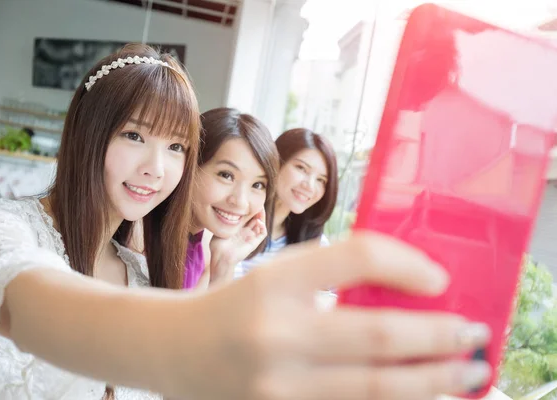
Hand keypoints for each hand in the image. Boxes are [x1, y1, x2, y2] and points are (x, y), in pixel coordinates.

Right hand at [174, 231, 490, 399]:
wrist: (176, 350)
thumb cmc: (235, 304)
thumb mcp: (276, 272)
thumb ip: (332, 271)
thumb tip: (408, 285)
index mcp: (274, 281)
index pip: (357, 258)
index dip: (408, 265)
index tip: (439, 280)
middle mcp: (276, 334)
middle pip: (378, 336)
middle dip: (439, 337)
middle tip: (474, 336)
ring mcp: (277, 386)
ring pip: (374, 389)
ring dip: (431, 383)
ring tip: (467, 375)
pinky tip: (418, 395)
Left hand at [208, 209, 266, 283]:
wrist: (221, 257)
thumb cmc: (217, 245)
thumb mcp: (220, 229)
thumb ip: (225, 220)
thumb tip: (225, 209)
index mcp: (237, 229)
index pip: (246, 217)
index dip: (249, 209)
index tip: (249, 201)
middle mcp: (245, 232)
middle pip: (255, 219)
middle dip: (257, 210)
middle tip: (257, 202)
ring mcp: (250, 237)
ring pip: (260, 224)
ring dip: (262, 216)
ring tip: (260, 209)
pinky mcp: (254, 243)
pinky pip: (262, 233)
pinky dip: (263, 226)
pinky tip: (258, 221)